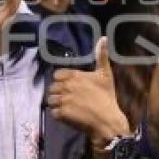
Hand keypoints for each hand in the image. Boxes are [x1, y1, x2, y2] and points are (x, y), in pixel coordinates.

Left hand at [47, 37, 129, 152]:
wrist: (108, 121)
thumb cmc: (107, 98)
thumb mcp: (105, 75)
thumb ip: (101, 56)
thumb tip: (103, 37)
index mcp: (75, 75)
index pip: (56, 75)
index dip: (62, 82)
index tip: (71, 88)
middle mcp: (67, 86)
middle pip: (52, 88)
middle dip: (59, 94)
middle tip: (71, 100)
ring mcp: (64, 100)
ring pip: (51, 100)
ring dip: (57, 105)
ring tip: (69, 108)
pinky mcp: (62, 113)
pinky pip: (53, 113)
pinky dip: (58, 115)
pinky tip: (68, 116)